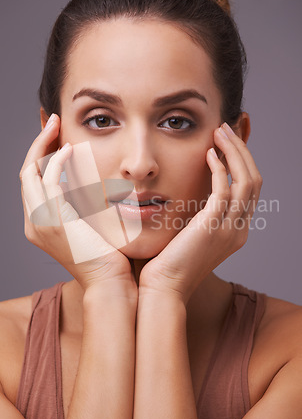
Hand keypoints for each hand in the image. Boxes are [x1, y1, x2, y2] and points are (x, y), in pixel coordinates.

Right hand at [19, 113, 136, 298]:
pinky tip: (70, 148)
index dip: (41, 155)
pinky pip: (47, 180)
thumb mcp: (91, 224)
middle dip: (38, 144)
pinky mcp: (52, 219)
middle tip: (52, 121)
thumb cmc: (109, 256)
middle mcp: (33, 223)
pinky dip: (56, 161)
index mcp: (41, 224)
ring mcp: (39, 222)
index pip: (33, 181)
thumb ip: (83, 203)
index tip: (56, 135)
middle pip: (26, 172)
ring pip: (30, 172)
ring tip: (57, 124)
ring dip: (42, 144)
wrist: (112, 283)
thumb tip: (91, 180)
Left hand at [139, 122, 262, 304]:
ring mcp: (229, 229)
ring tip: (220, 132)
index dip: (243, 162)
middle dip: (242, 151)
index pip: (249, 189)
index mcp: (235, 231)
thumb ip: (197, 215)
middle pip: (254, 180)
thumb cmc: (168, 263)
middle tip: (226, 129)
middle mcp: (239, 229)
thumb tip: (189, 194)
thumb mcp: (189, 235)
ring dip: (234, 152)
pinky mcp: (213, 226)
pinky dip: (220, 168)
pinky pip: (225, 188)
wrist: (163, 288)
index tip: (227, 143)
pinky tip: (208, 154)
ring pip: (246, 180)